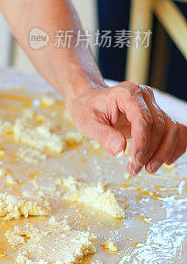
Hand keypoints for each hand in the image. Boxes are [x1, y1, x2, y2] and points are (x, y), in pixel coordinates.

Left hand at [66, 81, 185, 174]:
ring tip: (148, 169)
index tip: (134, 161)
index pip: (143, 119)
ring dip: (164, 152)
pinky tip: (166, 161)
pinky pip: (174, 130)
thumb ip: (103, 136)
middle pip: (160, 126)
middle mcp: (144, 96)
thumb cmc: (87, 110)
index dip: (142, 142)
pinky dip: (175, 146)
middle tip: (134, 169)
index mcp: (127, 94)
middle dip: (150, 152)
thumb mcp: (87, 123)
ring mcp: (153, 105)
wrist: (90, 101)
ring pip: (171, 129)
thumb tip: (120, 150)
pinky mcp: (157, 115)